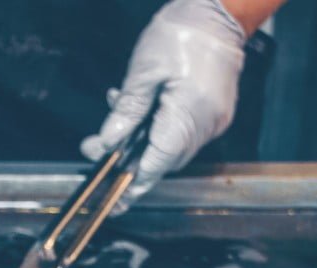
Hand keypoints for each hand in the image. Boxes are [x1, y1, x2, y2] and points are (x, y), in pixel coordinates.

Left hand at [80, 0, 245, 212]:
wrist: (219, 10)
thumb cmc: (181, 33)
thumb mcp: (142, 73)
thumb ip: (125, 113)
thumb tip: (107, 144)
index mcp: (188, 116)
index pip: (156, 164)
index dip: (132, 184)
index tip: (113, 200)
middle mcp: (206, 125)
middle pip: (162, 160)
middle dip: (128, 160)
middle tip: (97, 150)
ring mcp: (214, 120)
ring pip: (170, 148)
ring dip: (140, 142)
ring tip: (115, 123)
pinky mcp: (214, 113)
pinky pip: (182, 132)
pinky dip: (157, 129)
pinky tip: (139, 111)